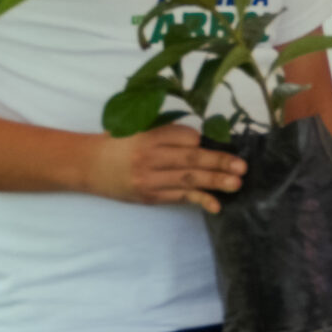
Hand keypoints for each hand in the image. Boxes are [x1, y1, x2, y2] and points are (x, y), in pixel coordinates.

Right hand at [84, 122, 244, 212]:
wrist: (89, 165)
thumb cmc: (119, 143)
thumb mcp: (139, 127)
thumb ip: (168, 131)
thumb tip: (203, 139)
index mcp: (149, 135)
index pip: (184, 137)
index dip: (203, 141)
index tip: (218, 142)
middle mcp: (150, 157)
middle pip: (190, 159)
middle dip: (218, 162)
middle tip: (242, 167)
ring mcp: (150, 179)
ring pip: (188, 180)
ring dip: (215, 181)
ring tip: (236, 183)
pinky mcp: (150, 196)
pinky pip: (179, 197)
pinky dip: (199, 200)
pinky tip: (216, 205)